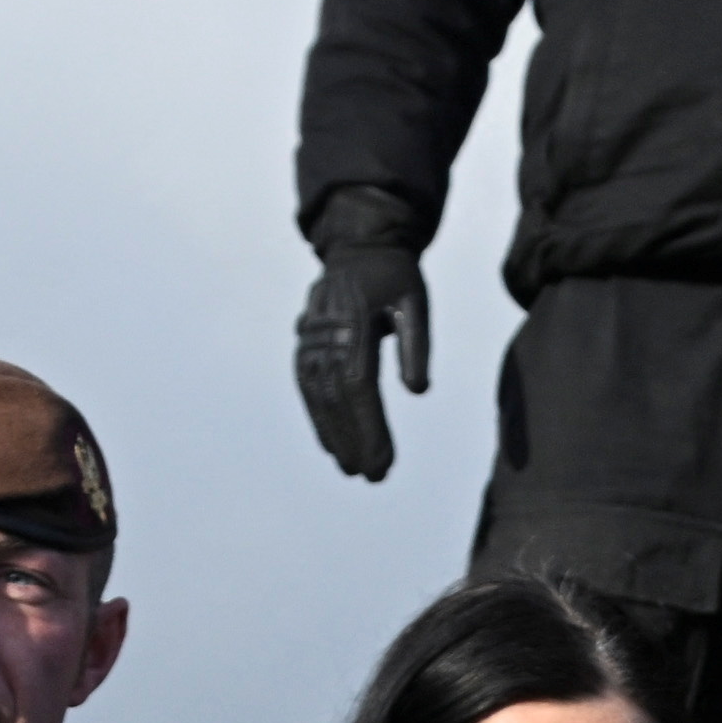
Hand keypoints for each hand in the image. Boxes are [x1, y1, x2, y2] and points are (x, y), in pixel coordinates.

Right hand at [294, 243, 431, 480]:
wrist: (357, 245)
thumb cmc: (393, 275)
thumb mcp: (414, 302)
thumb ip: (416, 345)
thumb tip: (416, 391)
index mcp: (352, 321)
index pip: (359, 385)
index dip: (370, 427)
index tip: (383, 461)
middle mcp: (324, 332)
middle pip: (335, 396)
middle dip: (353, 439)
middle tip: (372, 477)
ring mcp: (309, 337)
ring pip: (316, 394)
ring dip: (333, 435)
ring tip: (352, 469)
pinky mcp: (305, 342)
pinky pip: (306, 384)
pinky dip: (317, 416)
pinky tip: (331, 444)